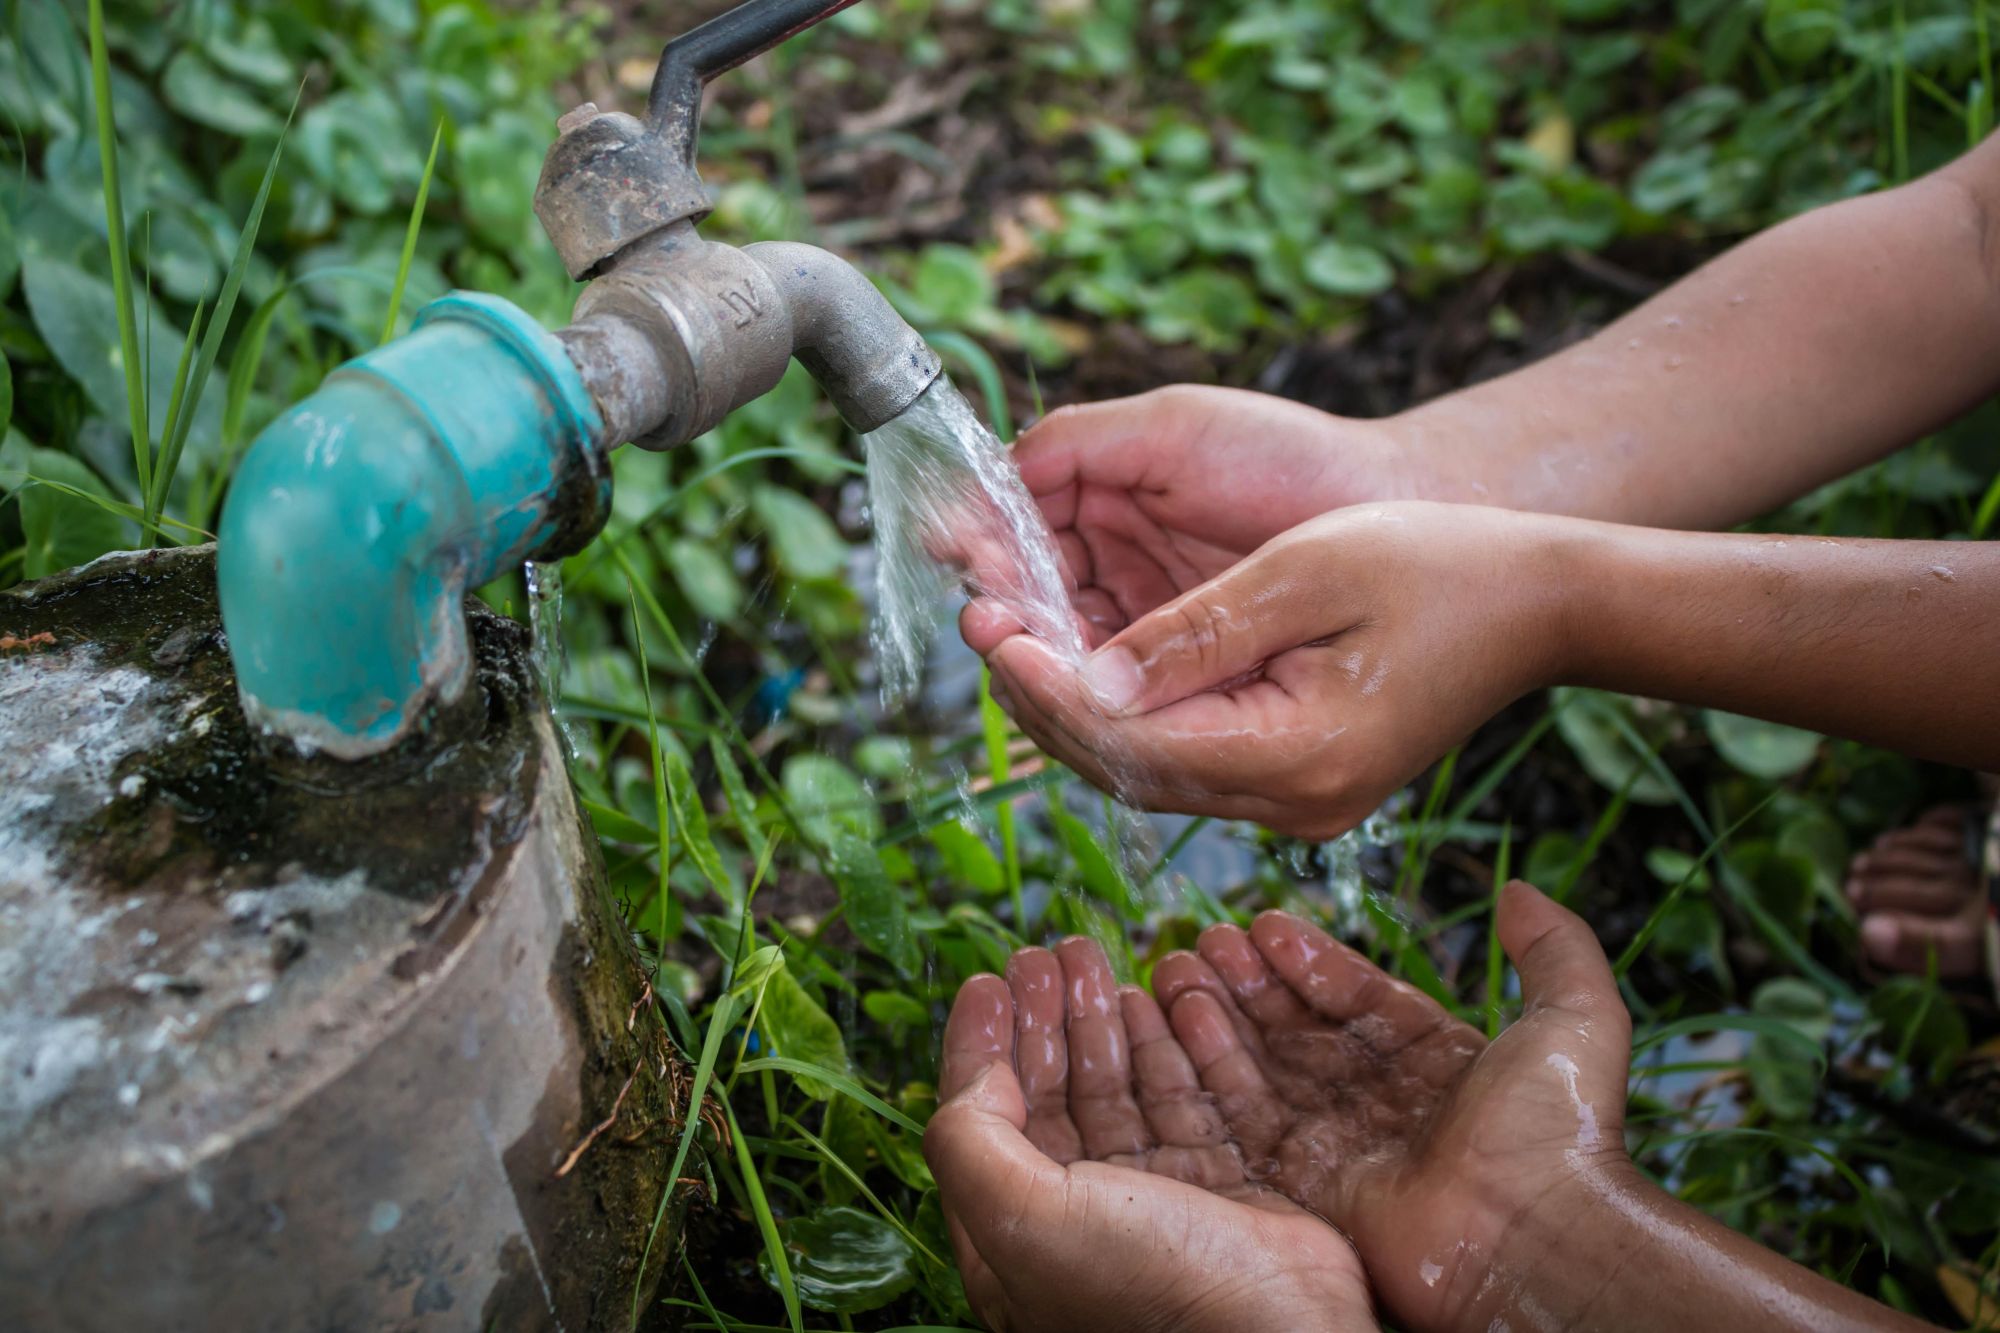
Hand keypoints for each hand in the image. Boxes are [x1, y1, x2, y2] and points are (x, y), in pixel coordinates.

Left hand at [924, 937, 1376, 1332]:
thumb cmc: (1146, 1294)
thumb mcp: (1023, 1218)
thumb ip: (971, 1143)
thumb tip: (974, 1077)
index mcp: (1015, 1239)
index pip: (980, 1123)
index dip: (978, 1046)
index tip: (987, 981)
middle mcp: (1078, 1220)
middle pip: (1048, 1094)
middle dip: (1044, 1017)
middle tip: (1047, 953)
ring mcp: (1150, 1202)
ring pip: (1114, 1088)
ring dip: (1099, 1018)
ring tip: (1093, 956)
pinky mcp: (1217, 1186)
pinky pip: (1181, 1097)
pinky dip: (1165, 1044)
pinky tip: (1153, 997)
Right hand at [960, 386, 1413, 653]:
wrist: (1394, 511)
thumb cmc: (1288, 454)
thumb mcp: (1171, 427)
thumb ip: (1076, 443)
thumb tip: (979, 484)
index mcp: (1099, 497)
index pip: (1013, 527)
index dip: (983, 542)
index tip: (960, 553)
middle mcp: (1111, 562)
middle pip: (1026, 595)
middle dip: (1001, 607)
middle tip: (988, 620)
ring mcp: (1145, 619)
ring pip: (1064, 648)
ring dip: (1036, 654)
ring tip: (1017, 655)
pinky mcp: (1181, 671)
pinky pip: (1118, 689)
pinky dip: (1089, 689)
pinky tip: (1074, 688)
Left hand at [981, 500, 1571, 837]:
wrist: (1537, 604)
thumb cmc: (1438, 566)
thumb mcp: (1309, 572)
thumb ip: (1199, 630)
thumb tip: (1094, 675)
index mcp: (1300, 754)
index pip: (1133, 741)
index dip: (1047, 689)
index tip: (990, 627)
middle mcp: (1294, 801)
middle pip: (1129, 770)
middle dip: (1043, 701)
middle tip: (982, 626)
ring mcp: (1299, 802)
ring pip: (1149, 771)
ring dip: (1075, 710)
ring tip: (1012, 638)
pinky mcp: (1299, 783)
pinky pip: (1185, 759)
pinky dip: (1125, 715)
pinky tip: (1086, 663)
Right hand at [1150, 885, 1632, 1332]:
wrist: (1533, 1237)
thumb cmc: (1558, 1132)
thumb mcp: (1577, 1015)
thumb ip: (1553, 947)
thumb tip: (1521, 892)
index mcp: (1436, 1062)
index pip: (1357, 997)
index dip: (1309, 961)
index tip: (1263, 926)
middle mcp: (1381, 1101)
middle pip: (1298, 1030)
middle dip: (1248, 984)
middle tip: (1202, 942)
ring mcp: (1341, 1143)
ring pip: (1261, 1068)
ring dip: (1217, 1017)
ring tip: (1176, 969)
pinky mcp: (1305, 1184)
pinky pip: (1243, 1118)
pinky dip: (1208, 1070)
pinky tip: (1179, 1022)